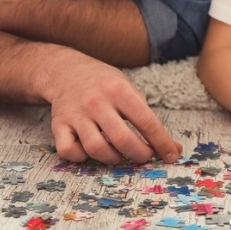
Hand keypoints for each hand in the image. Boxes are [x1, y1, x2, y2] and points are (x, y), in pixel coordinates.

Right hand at [45, 51, 180, 164]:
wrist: (65, 71)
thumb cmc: (104, 83)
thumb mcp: (129, 90)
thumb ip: (148, 117)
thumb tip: (172, 147)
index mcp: (119, 90)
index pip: (146, 121)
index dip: (161, 142)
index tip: (171, 156)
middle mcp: (96, 102)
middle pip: (122, 140)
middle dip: (139, 154)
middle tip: (144, 156)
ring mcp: (76, 114)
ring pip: (96, 149)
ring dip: (113, 159)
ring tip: (119, 155)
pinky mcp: (58, 124)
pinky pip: (69, 151)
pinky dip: (81, 157)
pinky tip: (90, 152)